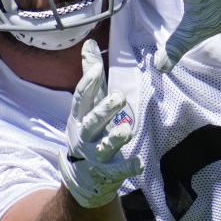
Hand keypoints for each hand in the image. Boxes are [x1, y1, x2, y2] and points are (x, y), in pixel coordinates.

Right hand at [59, 39, 143, 207]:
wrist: (81, 177)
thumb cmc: (88, 131)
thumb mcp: (87, 106)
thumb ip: (91, 78)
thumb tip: (89, 44)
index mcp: (80, 117)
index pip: (81, 98)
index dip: (87, 83)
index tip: (95, 68)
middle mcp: (84, 135)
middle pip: (93, 121)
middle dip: (105, 109)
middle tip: (120, 97)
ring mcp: (95, 155)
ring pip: (104, 146)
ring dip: (116, 138)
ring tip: (127, 129)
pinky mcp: (107, 172)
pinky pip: (118, 170)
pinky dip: (128, 167)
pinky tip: (139, 164)